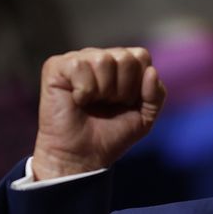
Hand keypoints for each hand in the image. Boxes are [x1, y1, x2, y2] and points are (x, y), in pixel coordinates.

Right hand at [32, 46, 164, 179]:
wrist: (82, 157)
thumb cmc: (110, 137)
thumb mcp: (144, 118)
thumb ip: (156, 94)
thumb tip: (151, 71)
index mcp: (119, 65)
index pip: (140, 56)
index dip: (137, 85)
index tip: (125, 104)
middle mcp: (98, 57)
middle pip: (125, 57)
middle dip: (121, 89)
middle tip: (107, 105)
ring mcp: (77, 60)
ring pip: (103, 60)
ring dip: (102, 91)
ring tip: (92, 104)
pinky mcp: (56, 67)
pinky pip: (79, 66)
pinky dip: (83, 90)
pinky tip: (76, 100)